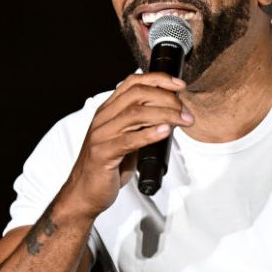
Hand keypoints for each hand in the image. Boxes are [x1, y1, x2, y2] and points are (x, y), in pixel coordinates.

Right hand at [60, 72, 192, 217]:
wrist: (85, 192)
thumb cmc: (108, 166)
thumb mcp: (128, 138)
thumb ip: (143, 125)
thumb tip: (172, 114)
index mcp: (108, 110)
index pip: (133, 82)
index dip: (158, 79)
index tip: (179, 85)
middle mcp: (103, 118)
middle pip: (137, 94)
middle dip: (167, 98)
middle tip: (185, 111)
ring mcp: (101, 135)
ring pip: (135, 114)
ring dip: (165, 114)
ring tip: (183, 120)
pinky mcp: (102, 154)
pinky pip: (128, 140)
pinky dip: (149, 134)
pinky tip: (164, 132)